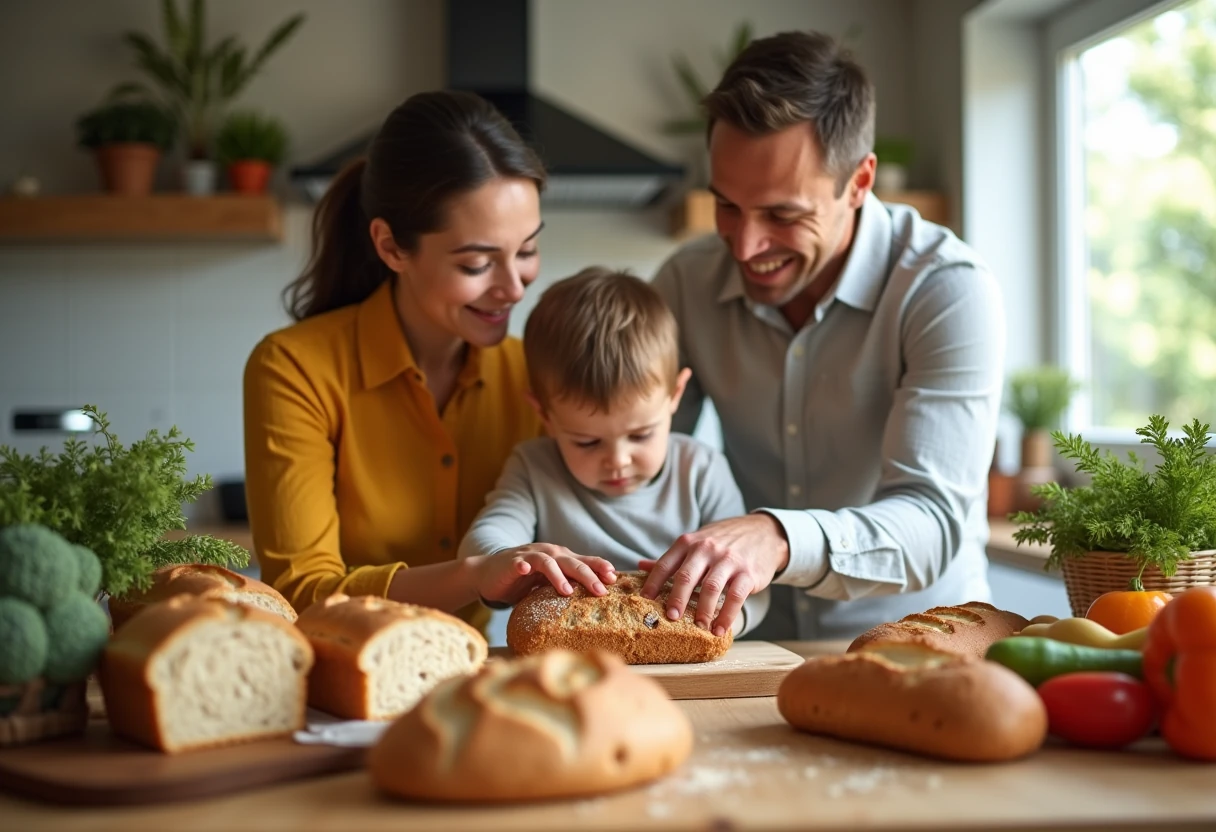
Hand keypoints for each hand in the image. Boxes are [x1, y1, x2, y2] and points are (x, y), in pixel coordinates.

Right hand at [476, 543, 617, 606]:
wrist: (489, 573)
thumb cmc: (524, 580)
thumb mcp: (549, 582)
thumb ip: (568, 585)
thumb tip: (596, 598)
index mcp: (561, 558)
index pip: (584, 560)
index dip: (599, 567)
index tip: (614, 578)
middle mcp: (548, 553)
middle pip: (572, 562)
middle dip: (587, 575)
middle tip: (600, 590)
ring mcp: (529, 556)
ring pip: (548, 562)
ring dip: (558, 575)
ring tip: (568, 591)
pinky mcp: (512, 562)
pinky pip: (519, 562)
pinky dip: (523, 565)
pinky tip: (525, 570)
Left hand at [640, 514, 789, 636]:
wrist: (763, 532)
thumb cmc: (723, 541)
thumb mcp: (697, 542)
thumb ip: (672, 558)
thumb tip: (640, 566)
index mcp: (689, 543)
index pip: (666, 564)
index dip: (653, 582)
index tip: (644, 600)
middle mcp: (706, 549)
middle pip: (686, 576)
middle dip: (676, 599)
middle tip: (670, 618)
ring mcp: (728, 560)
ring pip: (711, 587)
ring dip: (703, 611)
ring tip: (698, 628)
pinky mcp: (748, 573)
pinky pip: (735, 596)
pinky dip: (727, 615)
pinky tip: (720, 629)